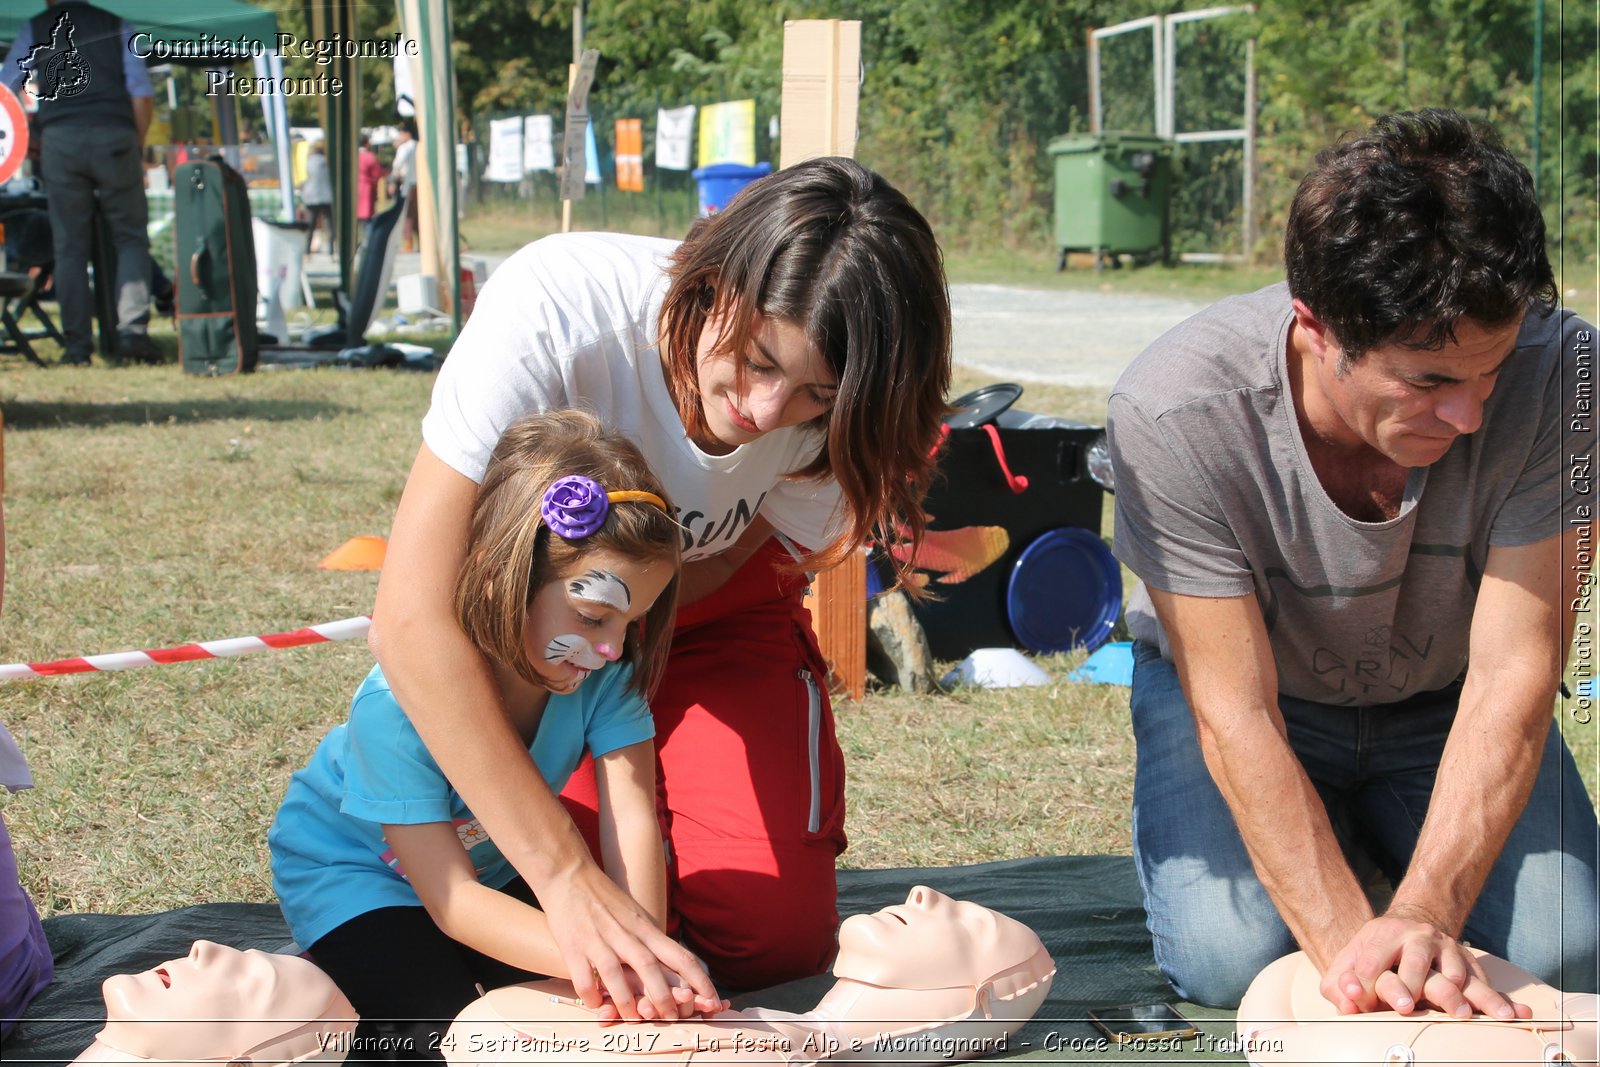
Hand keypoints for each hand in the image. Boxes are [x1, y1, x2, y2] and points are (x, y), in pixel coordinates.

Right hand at [541, 862, 719, 1023]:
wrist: (570, 874)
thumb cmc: (606, 898)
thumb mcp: (637, 915)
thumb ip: (652, 940)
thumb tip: (676, 967)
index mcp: (645, 928)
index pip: (680, 956)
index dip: (700, 981)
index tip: (714, 1001)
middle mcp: (626, 935)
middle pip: (651, 968)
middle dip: (665, 997)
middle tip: (674, 1019)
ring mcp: (598, 941)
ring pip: (617, 976)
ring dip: (627, 1002)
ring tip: (635, 1019)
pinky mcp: (573, 948)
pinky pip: (585, 979)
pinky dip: (593, 997)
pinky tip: (597, 1005)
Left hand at [1318, 910, 1530, 1018]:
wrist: (1406, 928)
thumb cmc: (1371, 957)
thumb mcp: (1347, 963)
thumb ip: (1339, 984)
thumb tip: (1346, 1001)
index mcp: (1383, 934)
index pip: (1373, 957)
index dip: (1368, 980)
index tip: (1367, 1000)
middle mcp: (1417, 937)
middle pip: (1415, 961)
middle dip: (1413, 984)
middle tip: (1409, 1008)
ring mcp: (1445, 949)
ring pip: (1456, 972)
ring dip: (1468, 995)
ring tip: (1476, 1015)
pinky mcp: (1467, 962)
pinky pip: (1484, 982)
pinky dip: (1498, 999)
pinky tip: (1515, 1014)